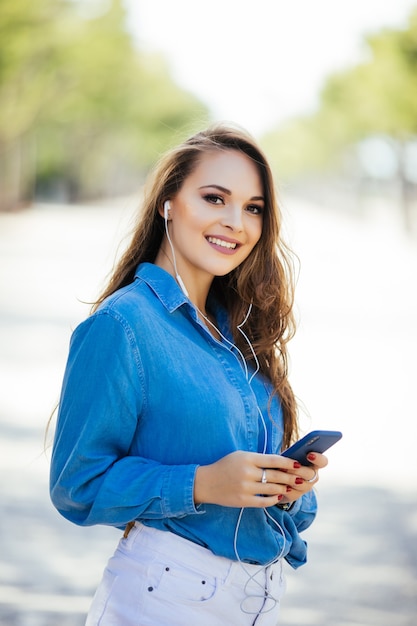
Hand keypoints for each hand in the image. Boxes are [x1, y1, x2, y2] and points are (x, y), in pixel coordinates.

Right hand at [194, 450, 327, 507]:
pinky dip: (273, 499)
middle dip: (290, 477)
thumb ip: (258, 459)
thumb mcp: (240, 456)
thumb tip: (280, 462)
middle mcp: (247, 473)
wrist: (206, 482)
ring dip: (284, 488)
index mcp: (247, 459)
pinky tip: (279, 496)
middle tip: (300, 478)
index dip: (287, 462)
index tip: (297, 464)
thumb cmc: (225, 466)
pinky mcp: (243, 501)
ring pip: (272, 488)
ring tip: (291, 487)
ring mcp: (245, 488)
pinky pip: (264, 501)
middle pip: (275, 475)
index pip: (273, 460)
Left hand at [277, 451, 327, 505]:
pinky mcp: (295, 495)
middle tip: (289, 465)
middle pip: (310, 474)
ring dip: (290, 478)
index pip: (323, 462)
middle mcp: (312, 477)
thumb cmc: (288, 462)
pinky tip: (278, 482)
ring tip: (280, 471)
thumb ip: (295, 453)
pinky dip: (283, 487)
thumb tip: (293, 450)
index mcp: (314, 464)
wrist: (279, 478)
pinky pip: (291, 492)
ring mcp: (305, 487)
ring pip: (301, 485)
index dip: (318, 458)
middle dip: (299, 470)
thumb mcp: (292, 455)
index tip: (309, 455)